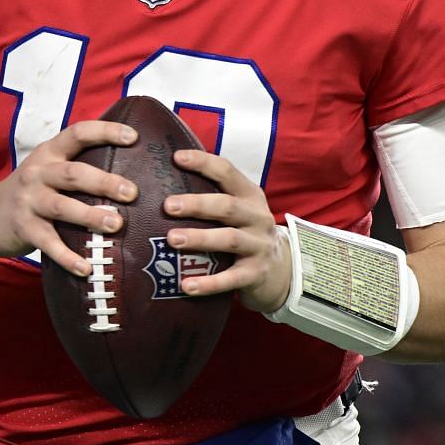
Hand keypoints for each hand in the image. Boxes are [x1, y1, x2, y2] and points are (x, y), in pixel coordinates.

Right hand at [0, 121, 138, 275]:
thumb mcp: (48, 168)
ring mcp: (29, 201)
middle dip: (104, 182)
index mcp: (50, 153)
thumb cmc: (32, 190)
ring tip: (116, 225)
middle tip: (132, 192)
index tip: (133, 137)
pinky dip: (68, 257)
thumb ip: (78, 164)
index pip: (78, 134)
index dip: (106, 132)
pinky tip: (87, 268)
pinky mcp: (24, 229)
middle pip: (74, 174)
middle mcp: (38, 173)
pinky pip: (49, 244)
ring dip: (90, 216)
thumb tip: (131, 167)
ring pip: (62, 207)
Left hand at [164, 150, 291, 312]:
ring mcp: (258, 246)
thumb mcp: (239, 210)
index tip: (177, 158)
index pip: (228, 172)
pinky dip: (209, 283)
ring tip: (172, 239)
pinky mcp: (255, 274)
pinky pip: (231, 279)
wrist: (280, 271)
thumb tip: (164, 179)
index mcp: (250, 196)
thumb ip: (213, 196)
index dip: (203, 163)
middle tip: (168, 206)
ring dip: (200, 238)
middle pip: (227, 207)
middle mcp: (257, 218)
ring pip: (229, 240)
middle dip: (197, 204)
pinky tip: (186, 286)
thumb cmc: (246, 233)